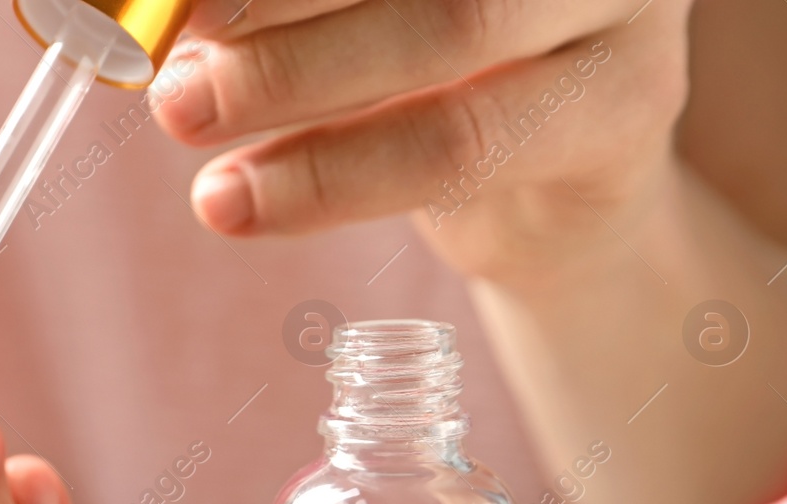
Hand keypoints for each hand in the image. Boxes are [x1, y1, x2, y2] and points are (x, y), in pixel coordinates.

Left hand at [152, 0, 692, 281]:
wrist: (556, 194)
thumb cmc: (430, 70)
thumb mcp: (349, 10)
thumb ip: (284, 1)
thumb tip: (167, 8)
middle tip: (164, 36)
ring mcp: (622, 2)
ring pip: (446, 28)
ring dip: (288, 78)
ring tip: (182, 112)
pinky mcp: (622, 108)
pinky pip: (455, 146)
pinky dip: (325, 179)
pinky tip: (233, 201)